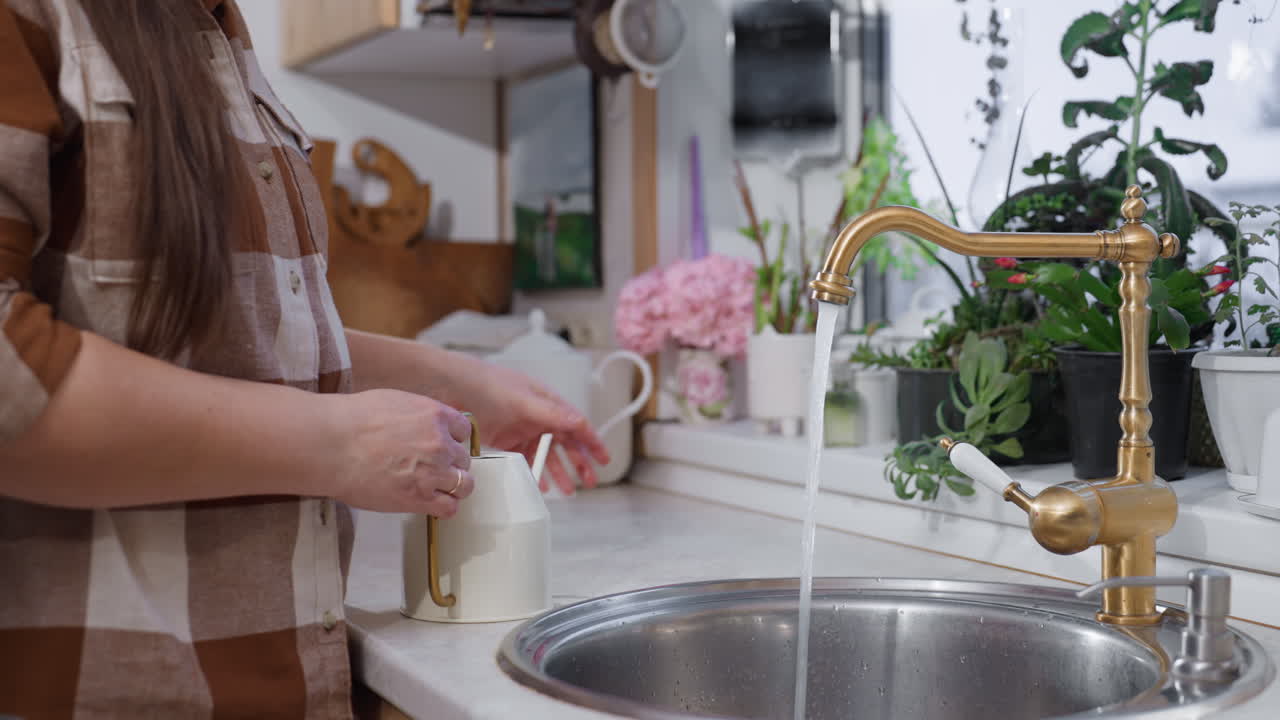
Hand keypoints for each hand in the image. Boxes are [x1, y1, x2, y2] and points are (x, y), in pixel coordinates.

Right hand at [329, 390, 475, 515]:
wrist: (331, 444)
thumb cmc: (352, 420)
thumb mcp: (394, 402)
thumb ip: (418, 415)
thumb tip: (423, 424)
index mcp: (435, 416)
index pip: (463, 431)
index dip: (453, 440)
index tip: (445, 446)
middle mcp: (441, 443)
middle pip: (463, 459)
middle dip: (450, 464)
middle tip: (433, 469)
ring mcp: (433, 472)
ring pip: (463, 485)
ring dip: (453, 487)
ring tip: (438, 489)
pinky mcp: (419, 498)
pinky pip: (448, 508)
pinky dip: (444, 507)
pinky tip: (431, 504)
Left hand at [458, 360, 609, 494]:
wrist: (448, 387)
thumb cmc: (484, 384)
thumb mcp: (521, 400)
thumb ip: (551, 413)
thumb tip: (579, 422)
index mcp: (546, 401)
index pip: (576, 424)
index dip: (592, 442)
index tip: (604, 459)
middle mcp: (537, 414)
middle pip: (565, 442)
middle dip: (578, 462)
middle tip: (588, 481)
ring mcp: (522, 428)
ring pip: (546, 454)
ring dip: (558, 472)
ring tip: (567, 491)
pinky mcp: (506, 439)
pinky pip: (526, 459)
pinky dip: (534, 472)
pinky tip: (539, 485)